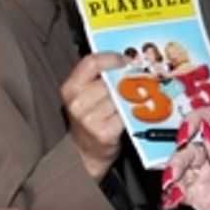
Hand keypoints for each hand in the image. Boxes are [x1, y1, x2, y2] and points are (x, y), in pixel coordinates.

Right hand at [62, 54, 125, 181]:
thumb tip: (125, 57)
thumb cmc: (89, 118)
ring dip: (131, 97)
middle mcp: (77, 102)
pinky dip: (131, 113)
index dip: (112, 58)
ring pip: (120, 97)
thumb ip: (98, 76)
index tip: (125, 59)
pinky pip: (125, 115)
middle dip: (126, 79)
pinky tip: (132, 113)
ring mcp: (89, 119)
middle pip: (110, 81)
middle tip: (138, 78)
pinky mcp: (103, 132)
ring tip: (134, 98)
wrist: (85, 151)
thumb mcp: (84, 93)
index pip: (91, 63)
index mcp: (70, 87)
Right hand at [161, 115, 209, 209]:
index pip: (204, 121)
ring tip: (171, 186)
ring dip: (171, 177)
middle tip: (175, 170)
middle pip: (185, 149)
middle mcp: (209, 154)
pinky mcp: (197, 194)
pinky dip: (171, 195)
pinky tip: (172, 198)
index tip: (187, 131)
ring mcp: (201, 174)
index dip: (193, 122)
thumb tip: (209, 137)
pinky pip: (179, 192)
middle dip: (177, 158)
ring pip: (178, 170)